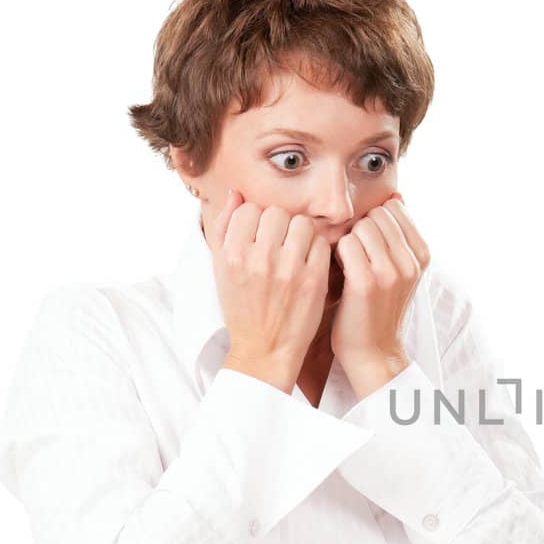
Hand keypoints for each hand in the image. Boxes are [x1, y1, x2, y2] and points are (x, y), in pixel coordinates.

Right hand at [208, 188, 330, 393]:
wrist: (264, 350)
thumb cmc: (242, 308)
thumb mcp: (221, 270)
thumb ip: (225, 229)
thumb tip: (236, 193)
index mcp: (232, 255)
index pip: (249, 209)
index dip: (257, 220)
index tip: (260, 236)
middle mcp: (259, 260)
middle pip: (277, 212)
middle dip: (280, 225)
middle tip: (280, 244)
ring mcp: (289, 270)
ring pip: (302, 223)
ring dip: (301, 234)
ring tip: (296, 252)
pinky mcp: (314, 281)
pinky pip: (322, 244)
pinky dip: (318, 250)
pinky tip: (309, 264)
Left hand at [331, 193, 429, 394]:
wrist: (374, 352)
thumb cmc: (379, 308)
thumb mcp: (401, 270)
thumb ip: (399, 236)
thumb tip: (396, 197)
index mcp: (422, 254)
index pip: (395, 208)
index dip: (375, 220)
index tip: (368, 241)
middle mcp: (411, 261)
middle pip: (377, 214)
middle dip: (361, 227)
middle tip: (354, 252)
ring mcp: (391, 272)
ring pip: (362, 226)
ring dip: (349, 239)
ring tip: (347, 262)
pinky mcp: (366, 283)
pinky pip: (347, 243)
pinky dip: (338, 252)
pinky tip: (338, 269)